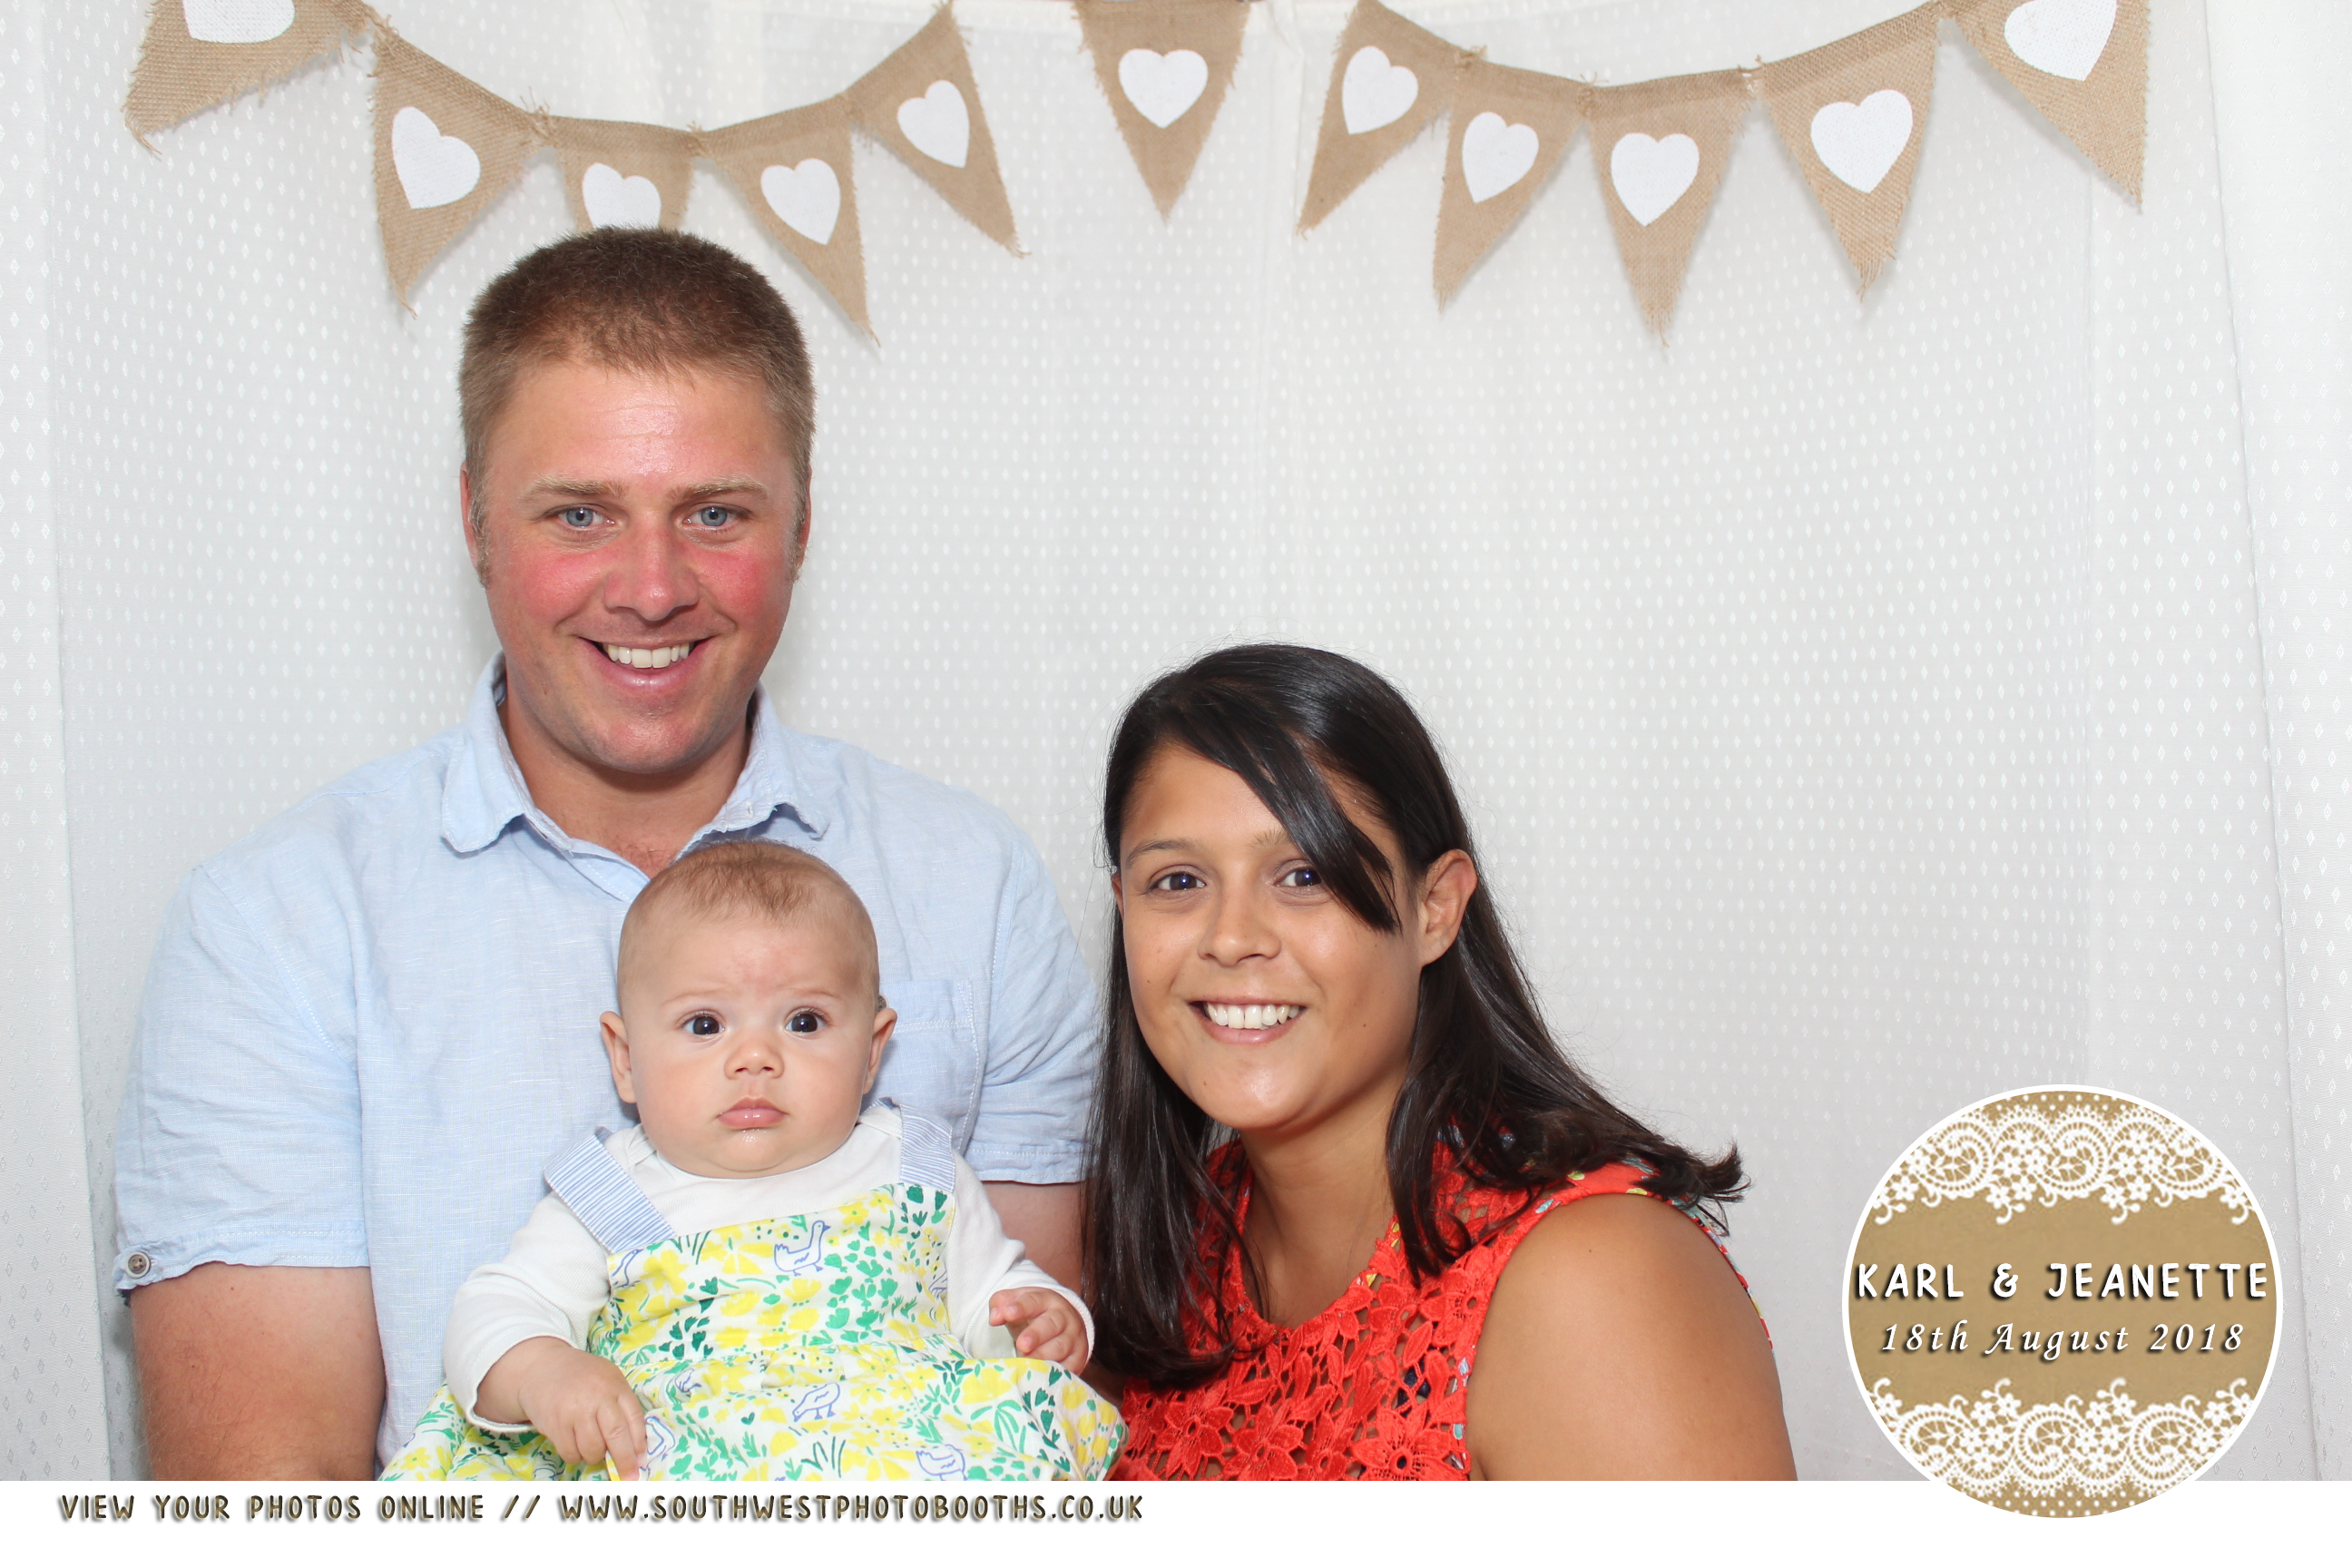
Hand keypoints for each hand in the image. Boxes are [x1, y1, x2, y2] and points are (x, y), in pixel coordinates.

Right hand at [480, 1337, 645, 1478]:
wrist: (542, 1368)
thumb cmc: (582, 1377)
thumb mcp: (608, 1380)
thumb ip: (621, 1405)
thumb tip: (636, 1445)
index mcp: (615, 1385)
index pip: (634, 1418)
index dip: (639, 1443)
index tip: (641, 1461)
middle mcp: (596, 1398)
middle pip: (616, 1436)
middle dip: (625, 1461)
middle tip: (629, 1477)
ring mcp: (574, 1411)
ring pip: (592, 1450)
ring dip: (595, 1456)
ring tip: (592, 1446)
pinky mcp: (555, 1424)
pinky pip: (571, 1453)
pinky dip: (575, 1455)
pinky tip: (574, 1444)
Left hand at [989, 1287, 1087, 1372]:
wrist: (1066, 1324)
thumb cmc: (1035, 1314)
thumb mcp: (1018, 1302)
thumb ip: (1001, 1304)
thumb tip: (994, 1318)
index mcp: (1047, 1300)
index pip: (1034, 1301)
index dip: (1020, 1307)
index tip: (1007, 1314)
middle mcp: (1064, 1318)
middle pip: (1051, 1324)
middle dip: (1036, 1334)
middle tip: (1021, 1344)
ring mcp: (1073, 1338)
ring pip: (1060, 1347)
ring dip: (1043, 1356)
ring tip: (1025, 1362)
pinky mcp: (1077, 1359)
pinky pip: (1068, 1367)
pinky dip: (1056, 1373)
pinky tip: (1041, 1376)